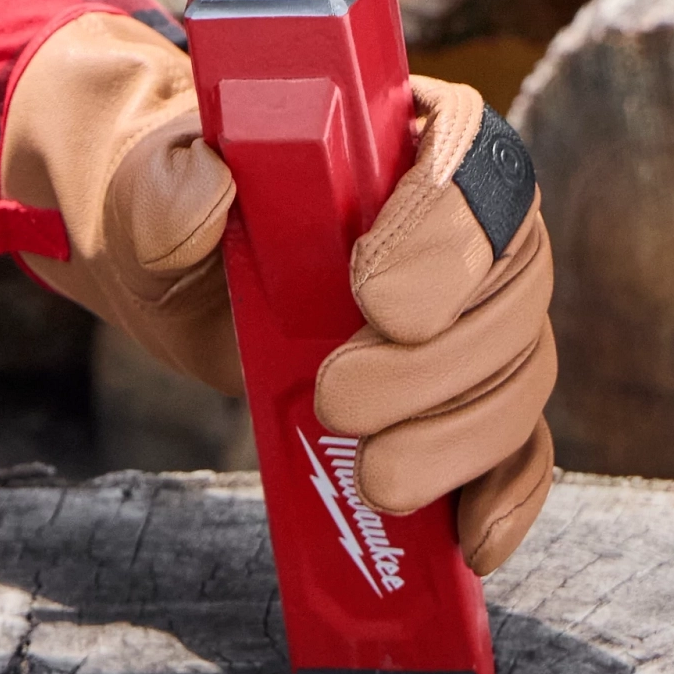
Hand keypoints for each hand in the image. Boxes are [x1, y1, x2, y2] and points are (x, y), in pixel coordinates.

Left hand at [0, 12, 558, 569]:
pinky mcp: (461, 397)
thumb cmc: (177, 202)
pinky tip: (471, 539)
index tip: (370, 295)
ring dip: (457, 438)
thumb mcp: (153, 186)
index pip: (477, 161)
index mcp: (407, 134)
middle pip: (515, 284)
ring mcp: (473, 314)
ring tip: (374, 477)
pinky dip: (506, 494)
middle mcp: (465, 220)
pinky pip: (519, 445)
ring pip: (520, 373)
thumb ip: (171, 187)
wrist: (176, 271)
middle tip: (336, 399)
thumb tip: (212, 198)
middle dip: (436, 362)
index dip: (447, 230)